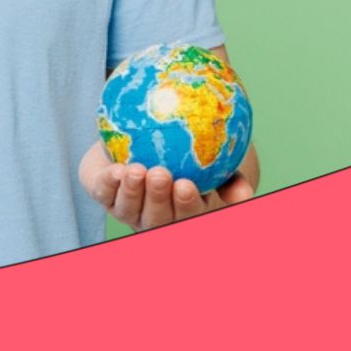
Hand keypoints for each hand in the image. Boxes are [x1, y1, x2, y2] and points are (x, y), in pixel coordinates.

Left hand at [78, 140, 256, 231]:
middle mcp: (156, 217)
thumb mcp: (213, 158)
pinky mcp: (105, 195)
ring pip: (129, 210)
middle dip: (158, 199)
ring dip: (133, 191)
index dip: (186, 205)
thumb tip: (245, 194)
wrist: (144, 133)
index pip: (188, 215)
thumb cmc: (190, 147)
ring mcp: (129, 209)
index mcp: (185, 211)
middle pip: (157, 218)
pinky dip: (109, 183)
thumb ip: (230, 174)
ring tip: (138, 170)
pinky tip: (116, 169)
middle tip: (162, 174)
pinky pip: (104, 192)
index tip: (187, 185)